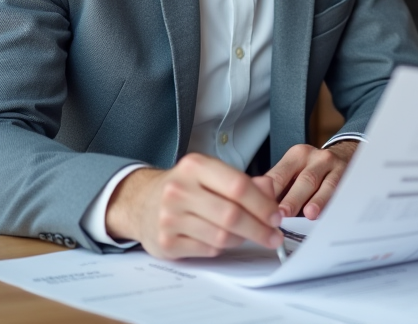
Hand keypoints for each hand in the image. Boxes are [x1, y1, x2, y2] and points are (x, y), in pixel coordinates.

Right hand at [104, 153, 282, 259]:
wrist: (140, 202)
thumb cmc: (184, 187)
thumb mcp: (211, 174)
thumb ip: (243, 182)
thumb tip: (272, 192)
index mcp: (195, 166)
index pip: (238, 186)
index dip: (262, 204)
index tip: (276, 216)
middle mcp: (179, 190)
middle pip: (231, 215)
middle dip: (259, 228)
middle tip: (274, 236)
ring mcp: (169, 217)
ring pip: (220, 236)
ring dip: (242, 239)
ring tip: (249, 236)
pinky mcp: (166, 243)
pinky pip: (206, 250)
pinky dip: (221, 248)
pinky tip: (223, 241)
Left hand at [263, 141, 357, 219]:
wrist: (344, 155)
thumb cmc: (312, 170)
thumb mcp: (295, 171)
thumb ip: (281, 189)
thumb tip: (264, 212)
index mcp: (296, 156)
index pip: (280, 175)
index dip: (271, 194)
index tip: (263, 210)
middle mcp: (314, 157)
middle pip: (304, 179)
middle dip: (293, 199)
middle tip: (283, 214)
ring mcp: (333, 165)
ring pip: (325, 184)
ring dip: (317, 200)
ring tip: (309, 214)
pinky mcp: (348, 174)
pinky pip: (341, 190)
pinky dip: (333, 202)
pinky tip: (329, 212)